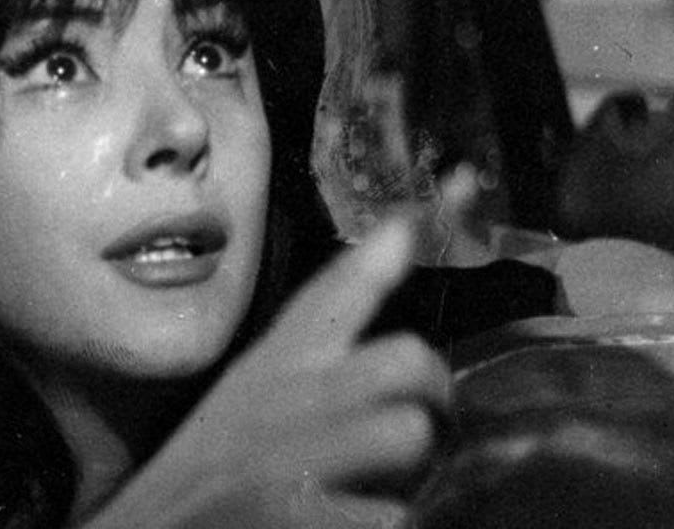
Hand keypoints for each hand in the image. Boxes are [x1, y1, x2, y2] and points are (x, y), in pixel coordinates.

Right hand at [83, 170, 477, 528]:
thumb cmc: (209, 471)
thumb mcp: (250, 396)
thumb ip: (314, 341)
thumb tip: (393, 257)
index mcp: (271, 365)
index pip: (337, 290)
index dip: (400, 239)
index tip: (463, 180)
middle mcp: (280, 398)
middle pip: (403, 357)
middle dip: (433, 395)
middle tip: (427, 426)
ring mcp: (287, 456)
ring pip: (406, 430)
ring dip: (416, 472)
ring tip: (386, 487)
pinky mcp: (293, 513)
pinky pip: (392, 516)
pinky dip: (387, 525)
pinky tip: (351, 522)